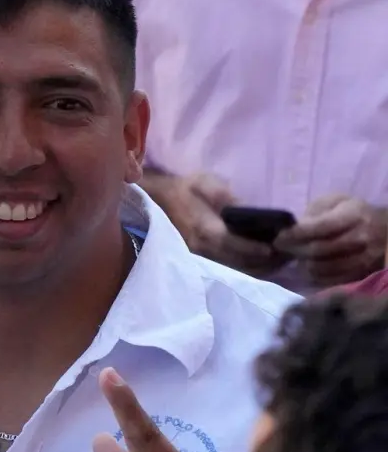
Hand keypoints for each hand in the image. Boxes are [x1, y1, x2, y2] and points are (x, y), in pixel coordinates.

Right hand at [154, 172, 281, 273]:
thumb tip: (244, 207)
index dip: (253, 248)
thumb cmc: (187, 188)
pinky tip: (265, 262)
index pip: (230, 243)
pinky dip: (250, 268)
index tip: (274, 247)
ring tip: (282, 260)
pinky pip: (229, 269)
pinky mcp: (204, 259)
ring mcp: (202, 255)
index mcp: (203, 227)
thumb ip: (222, 194)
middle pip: (236, 261)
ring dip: (260, 268)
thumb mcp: (205, 182)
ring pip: (234, 269)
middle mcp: (202, 246)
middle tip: (288, 255)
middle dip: (264, 261)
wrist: (163, 199)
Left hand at [273, 194, 386, 286]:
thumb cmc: (354, 212)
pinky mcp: (361, 274)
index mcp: (354, 215)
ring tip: (296, 256)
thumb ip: (316, 211)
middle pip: (319, 250)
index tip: (280, 236)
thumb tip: (296, 228)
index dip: (296, 233)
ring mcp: (363, 259)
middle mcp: (361, 238)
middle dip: (294, 249)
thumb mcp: (336, 201)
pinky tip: (309, 266)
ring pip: (323, 267)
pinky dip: (315, 275)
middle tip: (281, 248)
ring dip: (303, 263)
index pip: (320, 227)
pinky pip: (330, 280)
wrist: (386, 230)